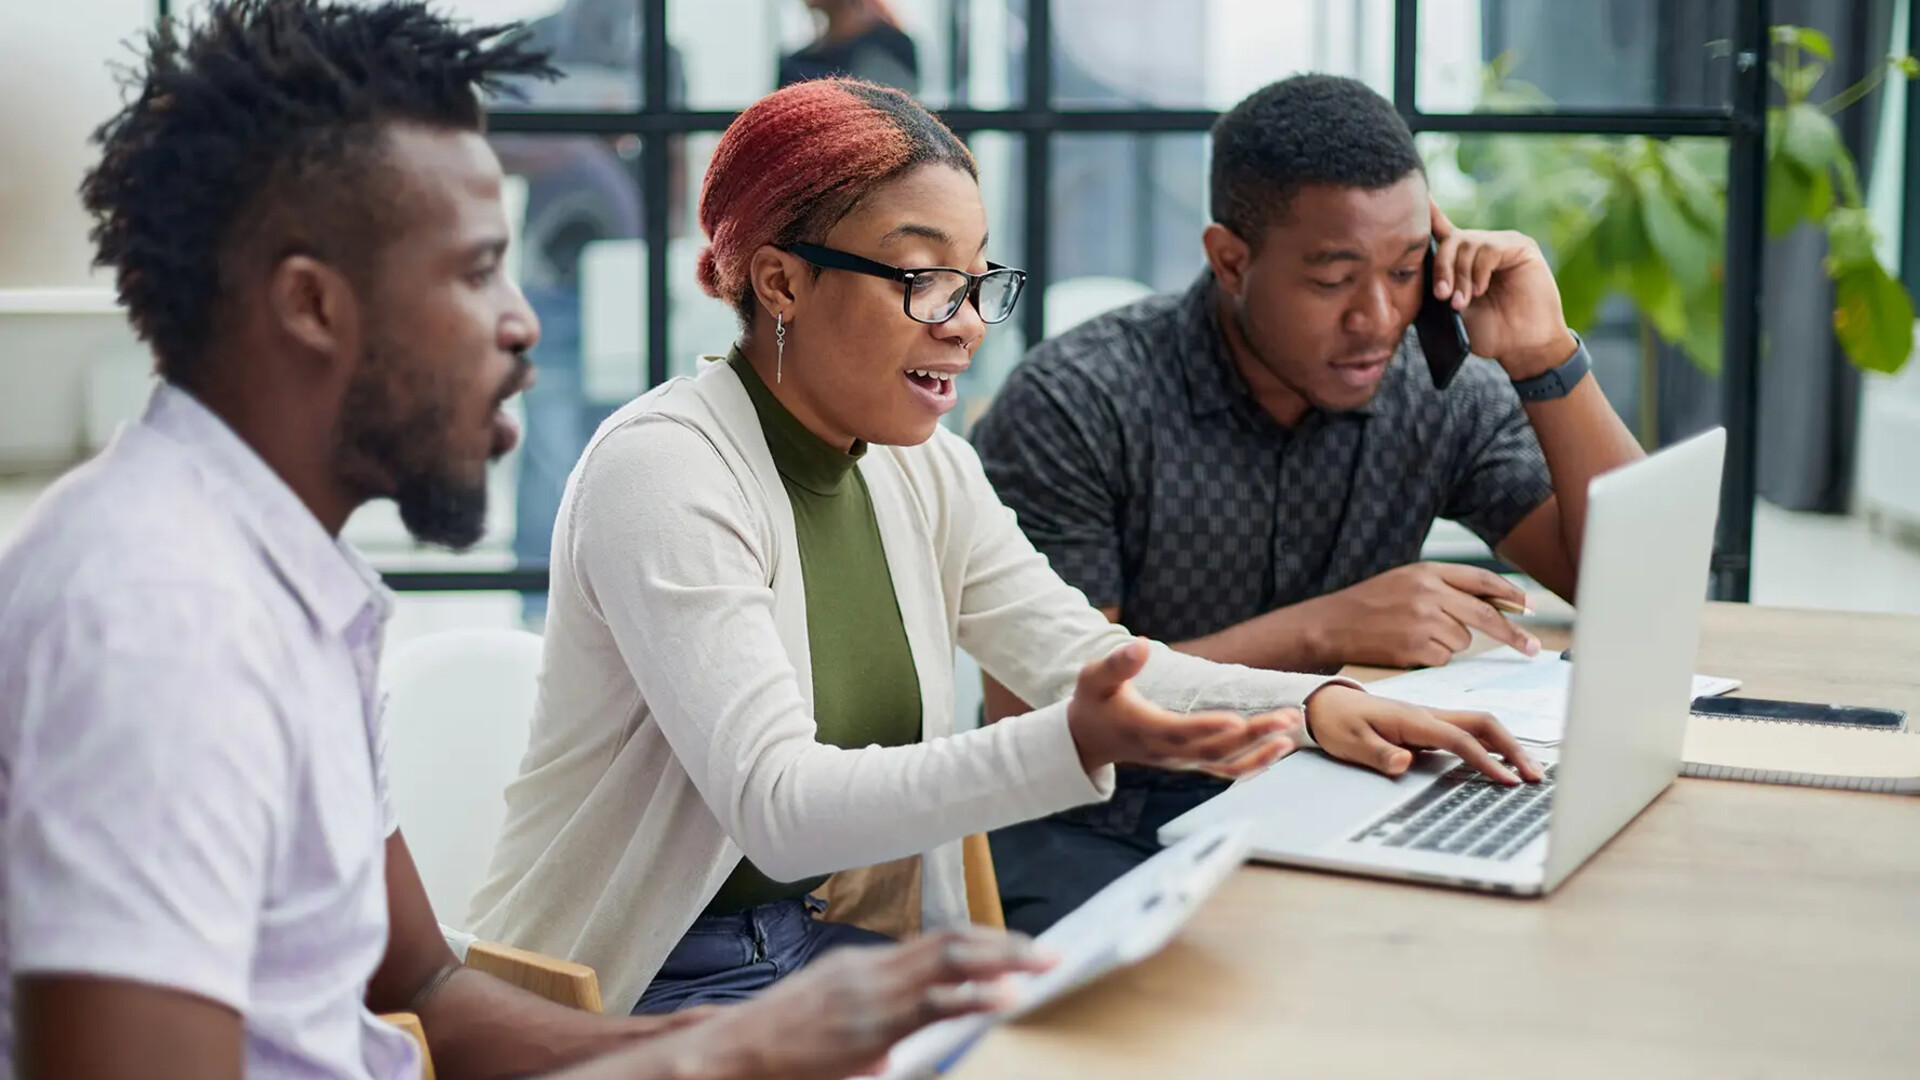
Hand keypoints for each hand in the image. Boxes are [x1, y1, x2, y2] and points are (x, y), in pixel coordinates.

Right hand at [663, 929, 1056, 1079]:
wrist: (727, 1055)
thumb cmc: (773, 1049)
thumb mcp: (828, 1024)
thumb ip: (869, 1025)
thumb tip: (895, 1053)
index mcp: (862, 968)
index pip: (936, 943)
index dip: (982, 944)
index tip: (1018, 950)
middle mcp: (870, 971)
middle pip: (951, 942)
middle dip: (1004, 946)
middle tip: (1050, 953)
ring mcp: (870, 995)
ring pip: (948, 962)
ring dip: (1001, 962)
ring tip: (1042, 967)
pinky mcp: (869, 1026)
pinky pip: (931, 1004)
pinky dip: (972, 997)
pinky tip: (1003, 998)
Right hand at [1066, 639, 1300, 776]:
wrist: (1090, 738)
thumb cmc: (1095, 701)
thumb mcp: (1095, 677)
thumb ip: (1118, 663)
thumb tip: (1142, 644)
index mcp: (1143, 729)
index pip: (1180, 732)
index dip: (1208, 728)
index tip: (1237, 720)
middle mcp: (1166, 751)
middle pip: (1214, 749)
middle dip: (1253, 736)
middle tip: (1286, 718)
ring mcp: (1180, 761)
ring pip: (1224, 764)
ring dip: (1261, 751)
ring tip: (1292, 732)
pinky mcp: (1189, 763)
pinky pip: (1225, 770)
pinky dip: (1255, 764)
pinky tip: (1279, 748)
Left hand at [1303, 684, 1544, 784]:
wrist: (1326, 704)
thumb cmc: (1338, 723)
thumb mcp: (1351, 743)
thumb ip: (1378, 754)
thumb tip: (1405, 763)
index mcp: (1413, 719)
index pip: (1459, 739)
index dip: (1486, 761)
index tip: (1506, 782)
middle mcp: (1429, 714)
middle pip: (1483, 723)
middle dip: (1513, 747)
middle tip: (1535, 776)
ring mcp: (1432, 718)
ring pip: (1481, 725)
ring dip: (1508, 745)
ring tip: (1530, 771)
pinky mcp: (1431, 726)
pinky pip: (1470, 731)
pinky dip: (1493, 744)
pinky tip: (1504, 761)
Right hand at [1304, 562, 1540, 668]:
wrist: (1330, 624)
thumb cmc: (1369, 604)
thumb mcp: (1406, 581)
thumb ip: (1444, 587)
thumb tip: (1491, 604)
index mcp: (1427, 571)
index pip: (1482, 580)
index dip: (1511, 594)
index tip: (1530, 607)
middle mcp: (1428, 594)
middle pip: (1485, 615)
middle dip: (1513, 634)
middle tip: (1533, 647)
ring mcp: (1422, 621)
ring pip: (1463, 641)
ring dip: (1450, 644)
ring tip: (1417, 636)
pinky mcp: (1415, 647)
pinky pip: (1443, 658)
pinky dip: (1432, 657)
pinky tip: (1408, 647)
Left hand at [1428, 199, 1579, 379]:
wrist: (1521, 346)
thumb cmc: (1489, 331)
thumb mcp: (1454, 309)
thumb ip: (1440, 286)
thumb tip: (1417, 269)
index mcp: (1463, 260)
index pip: (1442, 231)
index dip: (1429, 214)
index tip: (1417, 196)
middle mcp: (1482, 246)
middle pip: (1450, 240)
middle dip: (1441, 267)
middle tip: (1440, 296)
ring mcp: (1502, 244)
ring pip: (1468, 244)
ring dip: (1460, 276)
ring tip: (1461, 303)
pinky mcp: (1521, 246)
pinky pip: (1489, 248)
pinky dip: (1479, 271)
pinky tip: (1481, 290)